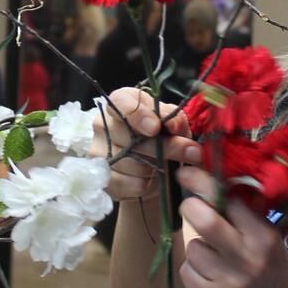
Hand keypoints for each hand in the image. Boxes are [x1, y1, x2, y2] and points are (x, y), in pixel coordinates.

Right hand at [93, 87, 201, 202]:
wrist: (152, 170)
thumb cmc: (163, 139)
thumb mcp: (174, 124)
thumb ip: (176, 120)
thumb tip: (173, 125)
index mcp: (121, 102)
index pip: (121, 102)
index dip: (138, 115)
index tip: (156, 128)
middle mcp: (103, 124)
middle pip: (130, 137)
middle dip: (164, 148)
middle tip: (190, 153)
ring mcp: (98, 151)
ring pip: (131, 163)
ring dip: (156, 169)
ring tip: (165, 167)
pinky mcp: (101, 177)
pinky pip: (126, 183)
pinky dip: (145, 185)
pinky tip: (151, 180)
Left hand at [175, 165, 287, 287]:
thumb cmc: (270, 262)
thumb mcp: (266, 233)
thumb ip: (241, 211)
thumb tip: (207, 178)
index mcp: (263, 236)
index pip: (229, 200)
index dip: (202, 183)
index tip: (186, 173)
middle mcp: (248, 260)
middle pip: (205, 221)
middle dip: (190, 207)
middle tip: (190, 206)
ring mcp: (230, 284)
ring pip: (192, 248)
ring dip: (196, 246)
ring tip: (214, 255)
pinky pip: (186, 273)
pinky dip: (193, 270)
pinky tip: (210, 275)